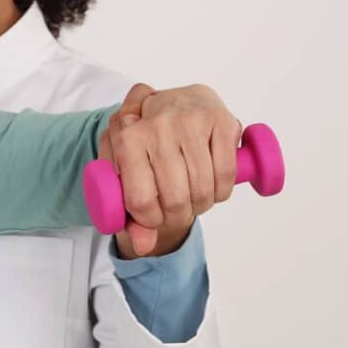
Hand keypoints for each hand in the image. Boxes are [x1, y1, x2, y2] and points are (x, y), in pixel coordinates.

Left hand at [101, 83, 239, 257]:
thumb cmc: (143, 141)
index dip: (149, 220)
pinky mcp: (221, 121)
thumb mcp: (121, 171)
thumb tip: (143, 246)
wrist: (171, 100)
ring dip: (201, 203)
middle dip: (178, 215)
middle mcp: (156, 126)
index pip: (140, 200)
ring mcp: (190, 121)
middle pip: (174, 199)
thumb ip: (125, 210)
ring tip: (193, 196)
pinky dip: (222, 190)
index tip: (153, 217)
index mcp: (125, 138)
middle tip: (177, 210)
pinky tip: (212, 185)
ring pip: (203, 189)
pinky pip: (226, 174)